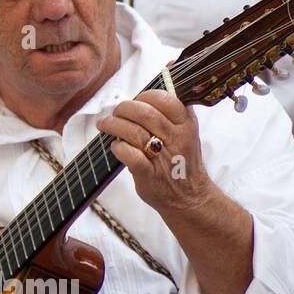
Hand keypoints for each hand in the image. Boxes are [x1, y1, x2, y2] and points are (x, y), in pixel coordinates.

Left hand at [95, 88, 215, 218]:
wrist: (189, 197)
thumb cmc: (180, 161)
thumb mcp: (186, 133)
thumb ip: (171, 114)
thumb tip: (143, 96)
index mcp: (186, 124)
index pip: (165, 99)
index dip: (144, 96)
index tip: (135, 101)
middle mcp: (177, 139)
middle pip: (145, 113)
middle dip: (124, 109)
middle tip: (115, 112)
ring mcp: (164, 157)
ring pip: (134, 132)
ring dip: (113, 125)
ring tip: (104, 124)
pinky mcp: (150, 174)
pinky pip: (130, 155)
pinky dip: (118, 148)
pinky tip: (116, 147)